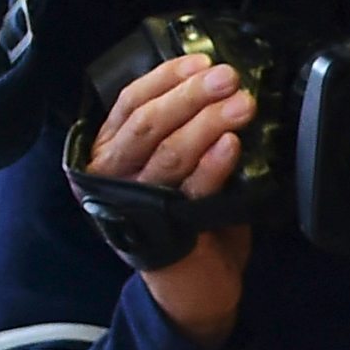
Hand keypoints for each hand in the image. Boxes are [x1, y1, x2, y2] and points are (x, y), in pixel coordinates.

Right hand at [83, 54, 257, 344]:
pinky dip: (212, 164)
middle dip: (190, 96)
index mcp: (109, 152)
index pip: (130, 103)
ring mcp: (135, 204)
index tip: (200, 62)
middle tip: (227, 78)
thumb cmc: (187, 217)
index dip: (166, 79)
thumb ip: (179, 129)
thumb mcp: (174, 167)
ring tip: (241, 105)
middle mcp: (112, 176)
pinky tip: (231, 145)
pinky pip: (190, 189)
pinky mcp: (166, 230)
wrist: (196, 286)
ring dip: (207, 122)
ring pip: (167, 152)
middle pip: (147, 123)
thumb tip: (212, 86)